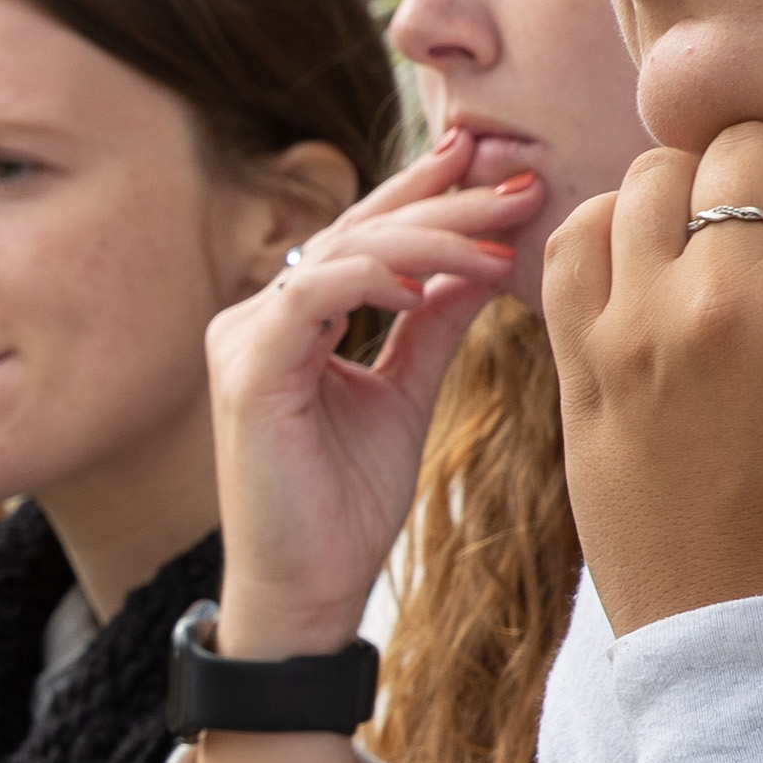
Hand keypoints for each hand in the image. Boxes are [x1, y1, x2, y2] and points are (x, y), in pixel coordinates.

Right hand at [189, 130, 535, 762]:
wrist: (305, 593)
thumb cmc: (345, 508)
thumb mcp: (407, 395)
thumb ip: (434, 325)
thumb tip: (485, 260)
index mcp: (290, 317)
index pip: (365, 235)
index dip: (428, 196)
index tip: (500, 168)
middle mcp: (259, 313)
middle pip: (358, 230)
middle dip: (443, 201)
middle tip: (518, 179)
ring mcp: (244, 335)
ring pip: (342, 250)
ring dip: (429, 237)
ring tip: (500, 235)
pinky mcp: (245, 368)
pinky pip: (313, 294)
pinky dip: (374, 279)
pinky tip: (430, 283)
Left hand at [550, 115, 762, 637]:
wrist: (756, 630)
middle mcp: (726, 300)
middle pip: (739, 144)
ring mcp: (638, 328)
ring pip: (651, 175)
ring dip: (690, 192)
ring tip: (717, 249)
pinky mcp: (578, 361)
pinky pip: (572, 238)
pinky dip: (609, 229)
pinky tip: (648, 266)